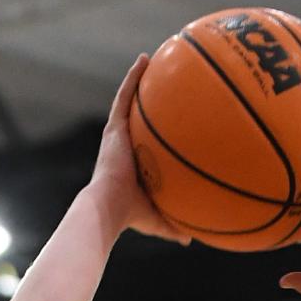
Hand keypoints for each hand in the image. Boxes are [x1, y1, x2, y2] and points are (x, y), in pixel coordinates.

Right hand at [90, 56, 191, 243]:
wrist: (109, 208)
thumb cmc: (130, 217)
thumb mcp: (158, 220)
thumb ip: (174, 225)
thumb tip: (191, 240)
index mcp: (135, 163)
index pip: (148, 142)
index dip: (157, 129)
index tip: (171, 118)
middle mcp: (125, 146)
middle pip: (139, 118)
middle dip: (150, 100)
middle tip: (166, 83)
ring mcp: (118, 135)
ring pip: (131, 101)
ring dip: (140, 80)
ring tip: (154, 60)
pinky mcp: (114, 127)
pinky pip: (125, 96)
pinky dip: (133, 78)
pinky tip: (145, 59)